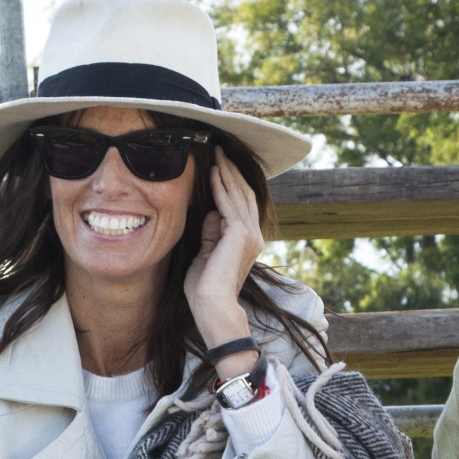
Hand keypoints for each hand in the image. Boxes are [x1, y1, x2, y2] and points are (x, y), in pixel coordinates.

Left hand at [182, 151, 266, 359]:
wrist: (213, 307)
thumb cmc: (205, 289)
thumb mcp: (206, 254)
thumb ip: (211, 233)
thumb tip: (211, 213)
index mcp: (247, 240)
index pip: (242, 203)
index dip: (232, 183)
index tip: (220, 166)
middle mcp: (253, 234)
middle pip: (244, 194)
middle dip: (232, 171)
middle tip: (221, 151)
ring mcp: (249, 234)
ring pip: (239, 195)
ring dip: (227, 173)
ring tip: (218, 154)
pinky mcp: (239, 234)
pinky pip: (229, 203)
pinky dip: (222, 186)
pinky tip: (214, 172)